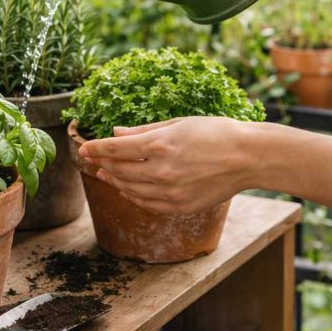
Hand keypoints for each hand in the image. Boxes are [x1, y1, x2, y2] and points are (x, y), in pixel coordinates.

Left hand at [78, 117, 255, 213]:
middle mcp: (161, 170)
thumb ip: (143, 131)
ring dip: (115, 181)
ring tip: (107, 174)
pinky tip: (128, 189)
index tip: (84, 149)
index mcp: (160, 145)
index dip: (96, 149)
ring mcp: (170, 192)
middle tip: (93, 161)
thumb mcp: (178, 124)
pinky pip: (147, 203)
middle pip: (119, 171)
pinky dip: (133, 196)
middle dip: (103, 165)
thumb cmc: (215, 133)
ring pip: (130, 189)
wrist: (247, 158)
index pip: (115, 149)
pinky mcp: (179, 206)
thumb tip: (116, 133)